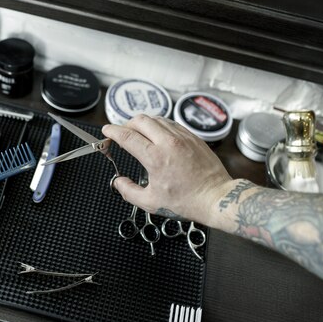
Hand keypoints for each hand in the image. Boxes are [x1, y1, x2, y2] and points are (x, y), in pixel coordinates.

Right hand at [102, 115, 232, 223]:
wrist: (216, 198)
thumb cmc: (187, 202)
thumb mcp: (151, 202)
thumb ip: (128, 191)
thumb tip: (118, 182)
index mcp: (155, 158)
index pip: (128, 136)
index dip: (113, 131)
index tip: (106, 131)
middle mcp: (168, 142)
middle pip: (141, 120)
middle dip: (126, 124)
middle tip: (122, 133)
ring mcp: (183, 137)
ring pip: (157, 119)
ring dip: (143, 123)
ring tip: (139, 133)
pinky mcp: (193, 137)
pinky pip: (172, 123)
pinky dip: (160, 125)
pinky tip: (158, 135)